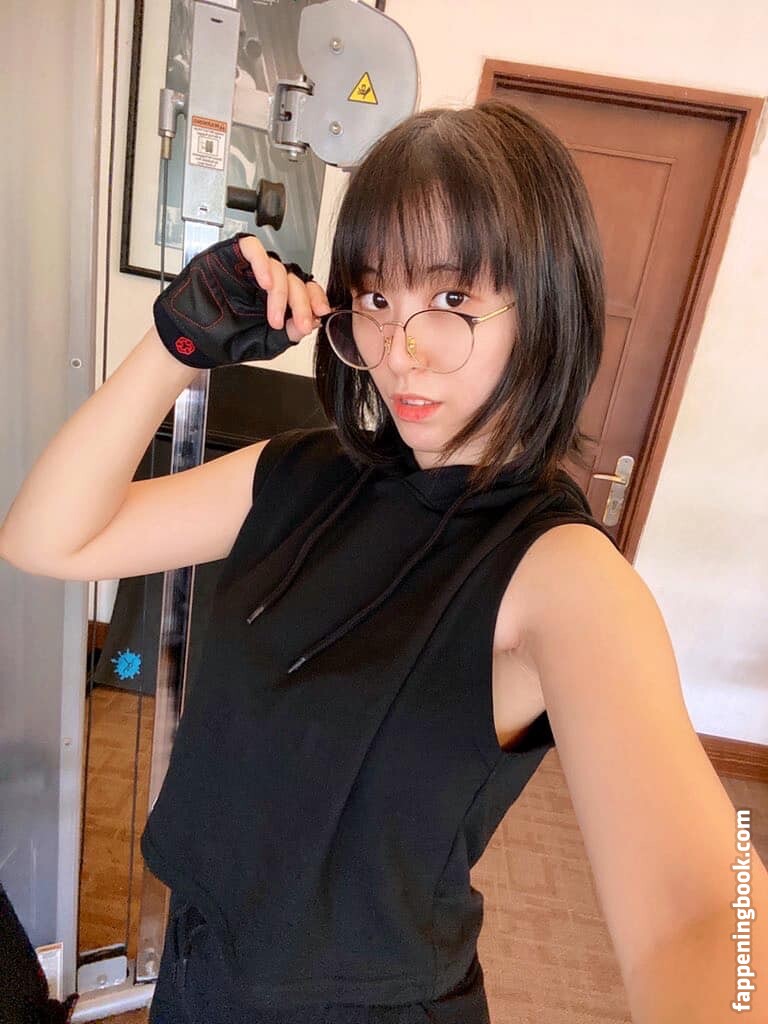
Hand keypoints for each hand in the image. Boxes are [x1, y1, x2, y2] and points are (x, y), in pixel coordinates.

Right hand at [153, 232, 331, 368]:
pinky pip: (251, 248)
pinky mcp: (228, 256)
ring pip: (277, 265)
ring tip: (275, 315)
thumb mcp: (266, 342)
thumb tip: (312, 320)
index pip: (304, 289)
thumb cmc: (222, 341)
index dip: (315, 298)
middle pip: (294, 278)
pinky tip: (266, 283)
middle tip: (300, 322)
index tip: (321, 313)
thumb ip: (289, 332)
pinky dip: (262, 263)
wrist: (189, 342)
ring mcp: (247, 268)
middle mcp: (263, 281)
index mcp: (275, 299)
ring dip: (282, 291)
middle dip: (301, 302)